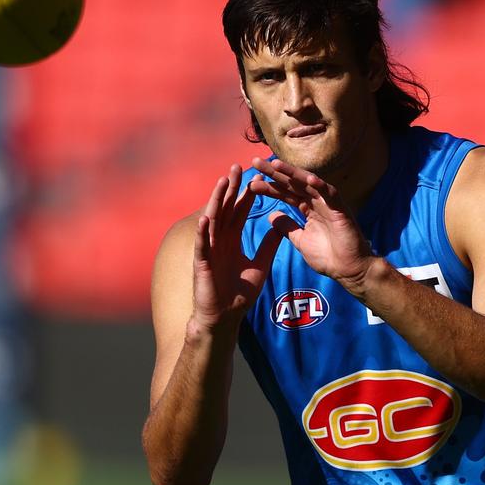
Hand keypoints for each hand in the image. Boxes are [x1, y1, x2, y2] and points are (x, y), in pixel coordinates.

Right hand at [191, 164, 284, 330]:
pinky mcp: (202, 263)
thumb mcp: (260, 266)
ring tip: (222, 182)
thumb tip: (282, 227)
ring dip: (216, 201)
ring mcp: (208, 250)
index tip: (257, 177)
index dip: (247, 194)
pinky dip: (203, 231)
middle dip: (231, 188)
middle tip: (237, 167)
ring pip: (212, 220)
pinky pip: (202, 244)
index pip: (239, 211)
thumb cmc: (238, 294)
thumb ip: (268, 246)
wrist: (225, 318)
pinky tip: (206, 217)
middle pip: (225, 209)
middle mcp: (218, 240)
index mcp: (231, 239)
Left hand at [249, 157, 375, 291]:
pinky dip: (320, 185)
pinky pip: (330, 194)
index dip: (268, 187)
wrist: (349, 271)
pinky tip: (308, 178)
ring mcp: (329, 203)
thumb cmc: (328, 257)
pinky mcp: (341, 209)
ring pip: (308, 183)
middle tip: (256, 162)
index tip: (251, 183)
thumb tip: (271, 216)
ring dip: (292, 173)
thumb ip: (287, 227)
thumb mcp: (300, 240)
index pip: (285, 193)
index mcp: (307, 208)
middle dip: (275, 173)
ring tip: (275, 164)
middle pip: (293, 183)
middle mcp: (317, 202)